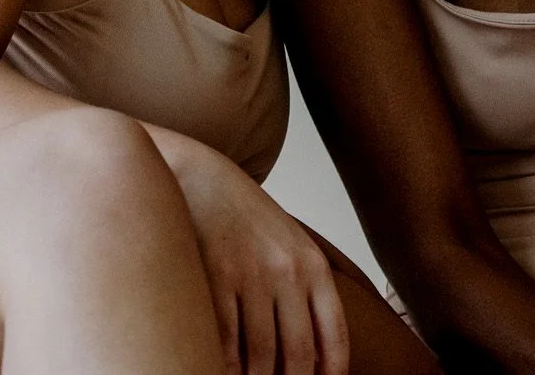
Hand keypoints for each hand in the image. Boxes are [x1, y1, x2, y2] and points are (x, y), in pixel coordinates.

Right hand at [171, 140, 349, 374]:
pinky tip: (223, 371)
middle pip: (296, 355)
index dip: (331, 373)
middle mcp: (286, 272)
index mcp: (313, 266)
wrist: (201, 178)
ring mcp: (249, 276)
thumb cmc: (248, 220)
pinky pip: (223, 342)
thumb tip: (316, 355)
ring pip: (258, 356)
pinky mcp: (212, 279)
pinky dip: (224, 366)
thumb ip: (306, 291)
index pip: (333, 335)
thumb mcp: (291, 245)